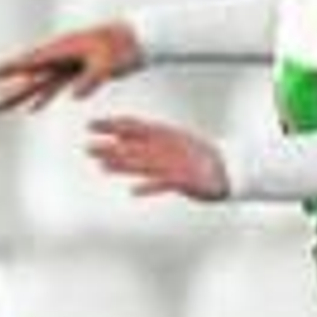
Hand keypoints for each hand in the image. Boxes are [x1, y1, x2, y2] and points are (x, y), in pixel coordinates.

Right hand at [0, 22, 141, 113]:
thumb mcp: (107, 64)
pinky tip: (34, 108)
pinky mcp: (80, 69)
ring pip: (41, 82)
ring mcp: (70, 62)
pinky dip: (46, 96)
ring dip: (24, 96)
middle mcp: (62, 55)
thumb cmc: (125, 46)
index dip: (11, 69)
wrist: (142, 37)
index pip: (32, 61)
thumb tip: (74, 96)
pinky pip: (57, 85)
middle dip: (11, 92)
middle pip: (31, 76)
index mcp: (65, 48)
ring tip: (4, 107)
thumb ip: (89, 80)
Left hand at [85, 116, 228, 200]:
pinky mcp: (184, 181)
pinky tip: (134, 191)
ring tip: (103, 167)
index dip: (111, 125)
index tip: (90, 125)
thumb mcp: (171, 142)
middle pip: (133, 147)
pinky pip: (164, 184)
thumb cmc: (197, 157)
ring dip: (124, 166)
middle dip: (110, 148)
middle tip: (87, 148)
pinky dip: (149, 187)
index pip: (132, 126)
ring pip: (144, 164)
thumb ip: (145, 141)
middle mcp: (165, 148)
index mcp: (163, 134)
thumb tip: (119, 140)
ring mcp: (174, 164)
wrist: (229, 169)